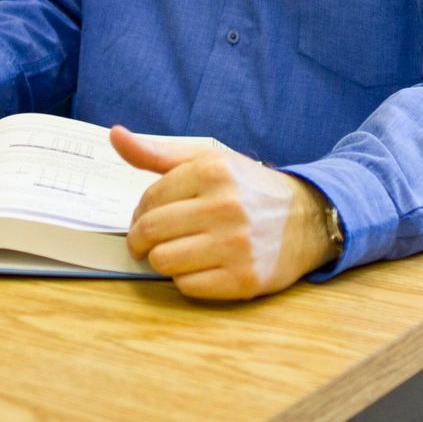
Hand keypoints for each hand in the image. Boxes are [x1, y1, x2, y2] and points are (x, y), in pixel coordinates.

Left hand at [112, 125, 339, 300]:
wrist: (307, 219)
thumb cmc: (247, 188)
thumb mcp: (207, 159)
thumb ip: (157, 151)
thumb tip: (115, 135)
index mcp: (212, 172)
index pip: (148, 200)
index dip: (138, 214)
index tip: (143, 220)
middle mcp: (226, 206)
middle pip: (151, 232)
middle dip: (140, 240)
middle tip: (146, 242)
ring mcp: (237, 245)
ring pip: (164, 262)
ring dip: (162, 260)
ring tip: (176, 252)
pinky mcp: (245, 279)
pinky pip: (188, 287)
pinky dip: (186, 279)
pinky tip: (200, 265)